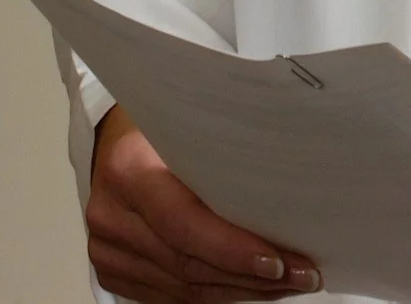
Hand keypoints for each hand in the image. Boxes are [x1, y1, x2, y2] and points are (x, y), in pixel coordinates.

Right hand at [86, 107, 321, 302]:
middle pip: (187, 263)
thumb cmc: (162, 126)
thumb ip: (222, 157)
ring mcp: (107, 249)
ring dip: (240, 289)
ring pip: (183, 287)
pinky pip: (171, 294)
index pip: (184, 224)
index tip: (280, 262)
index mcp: (129, 170)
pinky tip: (250, 286)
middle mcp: (112, 216)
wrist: (111, 141)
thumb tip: (290, 189)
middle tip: (303, 275)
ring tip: (287, 283)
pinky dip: (215, 293)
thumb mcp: (189, 125)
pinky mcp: (113, 270)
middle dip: (251, 276)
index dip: (234, 250)